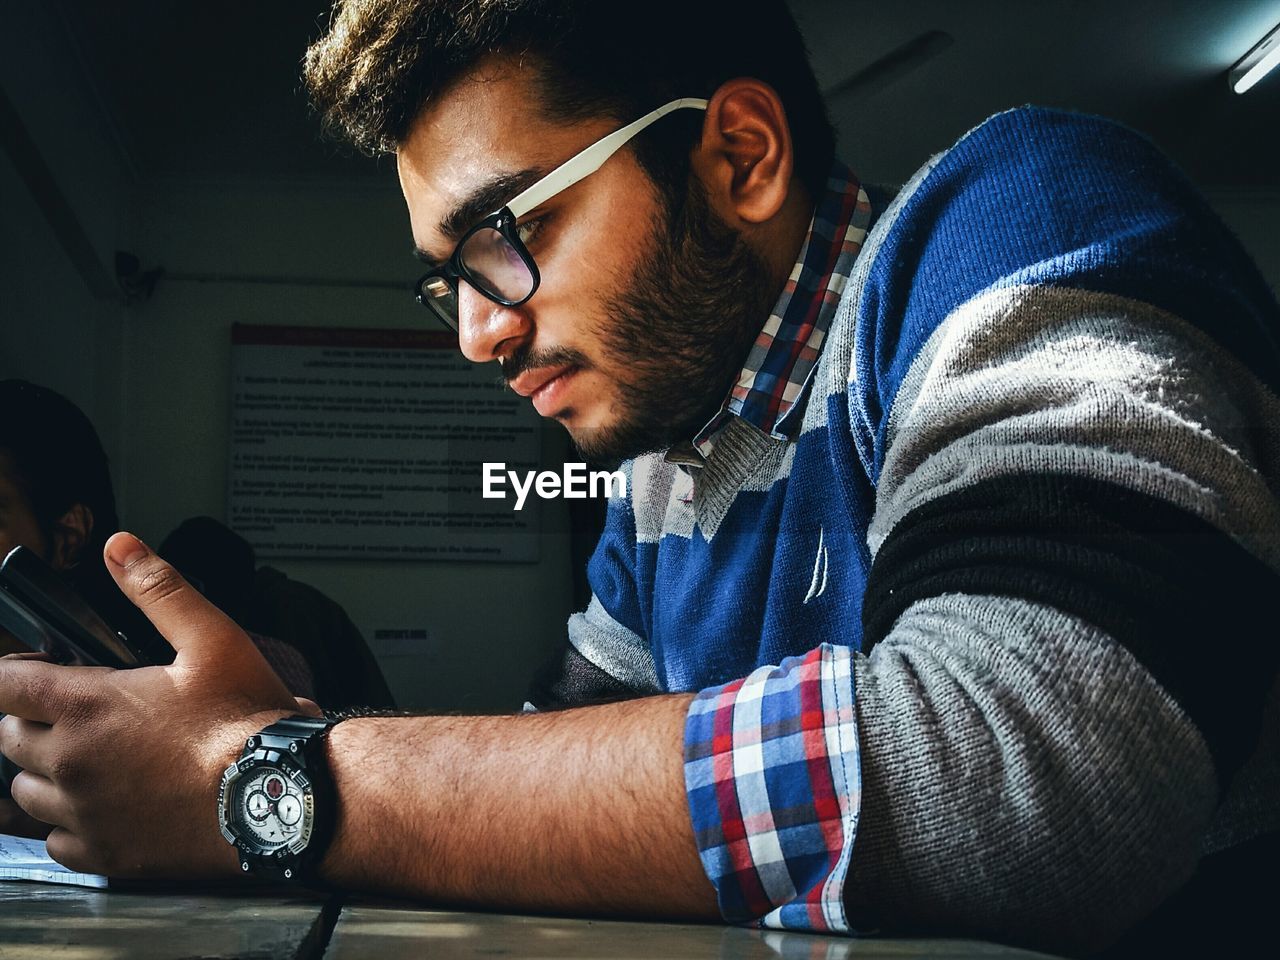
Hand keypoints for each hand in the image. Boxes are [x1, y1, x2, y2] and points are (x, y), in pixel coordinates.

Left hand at [0, 532, 314, 877]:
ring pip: (25, 793)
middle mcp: (71, 761)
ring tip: (88, 760)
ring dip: (45, 772)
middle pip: (9, 738)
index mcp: (88, 705)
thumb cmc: (247, 722)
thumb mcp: (213, 639)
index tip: (35, 669)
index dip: (15, 671)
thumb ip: (160, 589)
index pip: (6, 684)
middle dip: (31, 719)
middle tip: (74, 712)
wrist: (276, 797)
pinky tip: (103, 807)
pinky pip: (56, 841)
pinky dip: (69, 824)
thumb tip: (120, 547)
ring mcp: (83, 813)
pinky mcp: (104, 854)